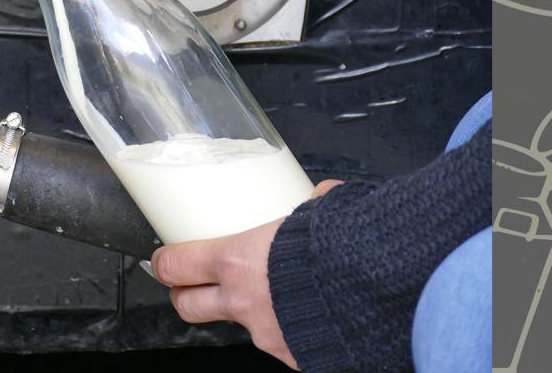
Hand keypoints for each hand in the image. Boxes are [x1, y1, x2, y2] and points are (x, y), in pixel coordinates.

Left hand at [151, 179, 343, 368]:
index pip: (176, 265)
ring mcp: (267, 334)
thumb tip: (323, 194)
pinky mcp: (294, 358)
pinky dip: (287, 329)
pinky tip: (307, 314)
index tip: (163, 259)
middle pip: (187, 306)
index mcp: (239, 260)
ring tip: (269, 296)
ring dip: (245, 311)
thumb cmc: (353, 248)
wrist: (387, 293)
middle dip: (185, 295)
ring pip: (238, 326)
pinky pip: (280, 342)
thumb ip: (312, 204)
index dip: (163, 263)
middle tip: (191, 285)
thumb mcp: (323, 211)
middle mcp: (244, 302)